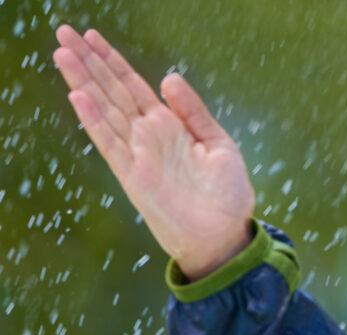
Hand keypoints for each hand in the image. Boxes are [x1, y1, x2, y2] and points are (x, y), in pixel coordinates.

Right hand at [53, 25, 253, 280]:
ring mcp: (138, 155)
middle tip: (64, 31)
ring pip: (104, 110)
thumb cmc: (227, 194)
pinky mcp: (132, 176)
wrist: (225, 234)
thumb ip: (193, 112)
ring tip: (62, 53)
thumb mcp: (218, 144)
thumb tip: (168, 78)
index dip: (113, 61)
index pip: (134, 86)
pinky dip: (94, 120)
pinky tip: (78, 96)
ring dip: (83, 82)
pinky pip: (110, 143)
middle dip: (89, 62)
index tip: (92, 36)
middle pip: (112, 91)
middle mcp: (148, 137)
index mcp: (170, 126)